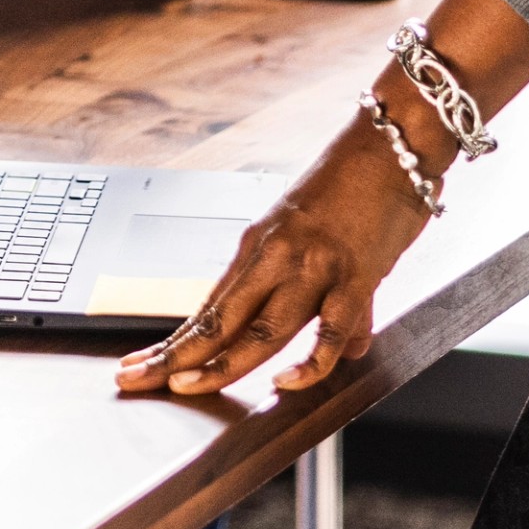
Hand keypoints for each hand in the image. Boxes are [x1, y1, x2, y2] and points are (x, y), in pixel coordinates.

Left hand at [114, 121, 435, 400]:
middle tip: (137, 380)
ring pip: (261, 329)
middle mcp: (277, 256)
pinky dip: (309, 363)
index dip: (174, 342)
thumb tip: (343, 347)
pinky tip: (287, 381)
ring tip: (188, 387)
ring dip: (222, 363)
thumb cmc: (356, 183)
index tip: (140, 365)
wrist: (392, 141)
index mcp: (259, 245)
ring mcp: (313, 268)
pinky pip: (328, 331)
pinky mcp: (354, 276)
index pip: (208, 307)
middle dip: (176, 355)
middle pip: (219, 320)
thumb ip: (324, 295)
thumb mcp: (318, 238)